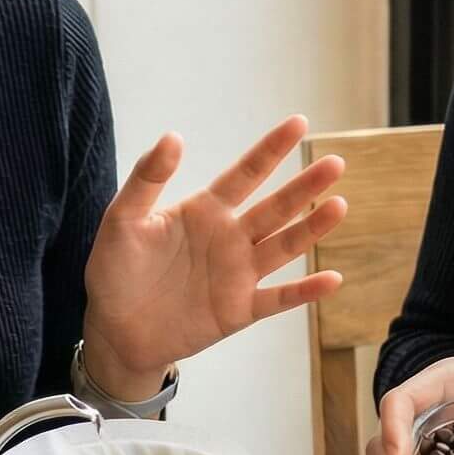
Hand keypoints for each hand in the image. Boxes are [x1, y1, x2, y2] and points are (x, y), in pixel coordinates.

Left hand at [81, 115, 346, 392]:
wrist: (114, 330)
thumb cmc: (115, 271)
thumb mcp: (122, 220)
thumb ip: (147, 179)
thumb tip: (174, 136)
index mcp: (205, 211)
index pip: (246, 174)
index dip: (271, 149)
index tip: (299, 123)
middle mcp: (230, 238)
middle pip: (276, 207)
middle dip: (305, 186)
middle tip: (336, 163)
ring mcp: (238, 274)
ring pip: (284, 246)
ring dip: (312, 228)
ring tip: (339, 205)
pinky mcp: (240, 310)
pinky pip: (279, 299)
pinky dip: (305, 292)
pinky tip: (333, 279)